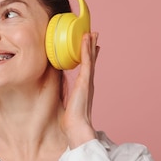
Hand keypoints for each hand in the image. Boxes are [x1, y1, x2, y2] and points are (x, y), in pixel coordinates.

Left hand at [61, 32, 99, 148]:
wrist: (77, 127)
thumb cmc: (73, 121)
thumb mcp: (70, 108)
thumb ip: (70, 103)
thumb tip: (67, 108)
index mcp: (85, 88)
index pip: (88, 68)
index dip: (90, 57)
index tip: (91, 47)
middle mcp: (88, 82)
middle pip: (91, 60)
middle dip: (92, 47)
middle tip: (94, 34)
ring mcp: (87, 80)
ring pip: (89, 58)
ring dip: (90, 45)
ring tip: (91, 33)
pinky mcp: (84, 80)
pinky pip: (86, 61)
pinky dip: (86, 49)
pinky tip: (86, 40)